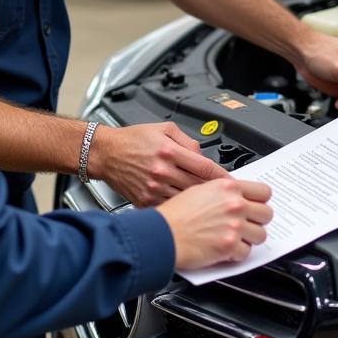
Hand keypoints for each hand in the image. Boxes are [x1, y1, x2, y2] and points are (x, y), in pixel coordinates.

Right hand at [90, 122, 227, 206]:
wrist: (105, 153)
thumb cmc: (131, 140)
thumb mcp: (163, 129)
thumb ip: (187, 141)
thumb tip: (202, 155)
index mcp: (168, 152)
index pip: (205, 167)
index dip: (222, 176)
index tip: (231, 182)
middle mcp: (162, 171)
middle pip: (198, 186)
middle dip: (213, 191)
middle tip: (223, 194)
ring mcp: (153, 188)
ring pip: (186, 199)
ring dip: (198, 202)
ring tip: (207, 202)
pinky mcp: (145, 200)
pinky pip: (170, 206)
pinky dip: (180, 208)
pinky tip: (186, 206)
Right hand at [157, 178, 272, 269]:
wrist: (162, 234)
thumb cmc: (175, 214)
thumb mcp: (198, 189)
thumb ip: (222, 191)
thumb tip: (237, 196)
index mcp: (227, 187)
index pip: (264, 191)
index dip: (261, 200)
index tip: (256, 205)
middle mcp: (234, 204)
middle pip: (267, 213)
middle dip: (257, 221)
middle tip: (247, 224)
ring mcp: (234, 225)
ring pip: (261, 235)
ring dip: (249, 238)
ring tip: (235, 238)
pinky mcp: (229, 246)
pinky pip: (246, 252)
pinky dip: (237, 254)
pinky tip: (225, 249)